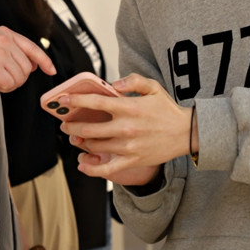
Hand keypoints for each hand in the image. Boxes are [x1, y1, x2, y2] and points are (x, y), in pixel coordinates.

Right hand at [0, 26, 56, 94]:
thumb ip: (12, 50)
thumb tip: (33, 64)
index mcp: (4, 33)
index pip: (32, 47)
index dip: (44, 61)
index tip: (50, 70)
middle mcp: (3, 39)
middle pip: (27, 67)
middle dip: (16, 77)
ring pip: (20, 78)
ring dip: (8, 83)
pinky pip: (10, 84)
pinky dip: (1, 87)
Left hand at [64, 73, 189, 182]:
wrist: (187, 133)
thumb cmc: (167, 109)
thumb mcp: (153, 87)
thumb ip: (132, 80)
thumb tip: (114, 84)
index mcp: (128, 107)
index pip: (94, 102)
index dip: (75, 101)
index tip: (63, 100)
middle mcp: (126, 127)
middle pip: (89, 128)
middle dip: (71, 126)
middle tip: (64, 124)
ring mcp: (128, 146)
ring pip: (95, 146)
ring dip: (81, 142)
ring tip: (75, 137)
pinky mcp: (133, 160)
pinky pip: (108, 168)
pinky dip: (92, 168)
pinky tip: (82, 164)